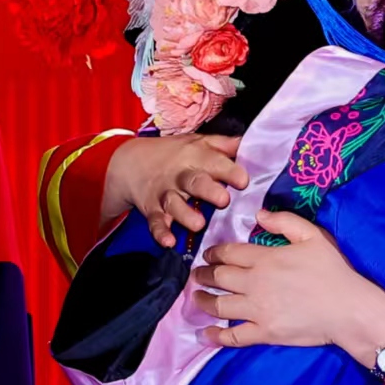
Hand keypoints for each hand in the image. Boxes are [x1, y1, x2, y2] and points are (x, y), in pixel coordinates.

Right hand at [104, 133, 248, 247]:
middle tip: (223, 200)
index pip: (215, 162)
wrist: (129, 161)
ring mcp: (165, 193)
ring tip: (199, 224)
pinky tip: (169, 241)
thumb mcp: (198, 142)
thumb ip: (225, 145)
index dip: (230, 171)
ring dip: (186, 214)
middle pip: (195, 181)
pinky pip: (155, 222)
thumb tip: (254, 144)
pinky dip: (160, 232)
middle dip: (208, 190)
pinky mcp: (152, 209)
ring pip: (175, 204)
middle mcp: (180, 175)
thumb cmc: (174, 154)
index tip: (243, 180)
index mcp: (196, 157)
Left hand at [193, 210, 384, 362]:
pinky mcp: (264, 333)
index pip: (229, 253)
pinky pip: (232, 336)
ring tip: (196, 297)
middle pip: (218, 277)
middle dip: (203, 274)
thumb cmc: (333, 271)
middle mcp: (255, 283)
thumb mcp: (313, 236)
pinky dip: (215, 336)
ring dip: (202, 300)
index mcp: (265, 258)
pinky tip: (205, 334)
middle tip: (197, 274)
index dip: (214, 252)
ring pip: (219, 305)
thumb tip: (258, 214)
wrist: (349, 309)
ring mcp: (257, 310)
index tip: (208, 254)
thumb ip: (284, 222)